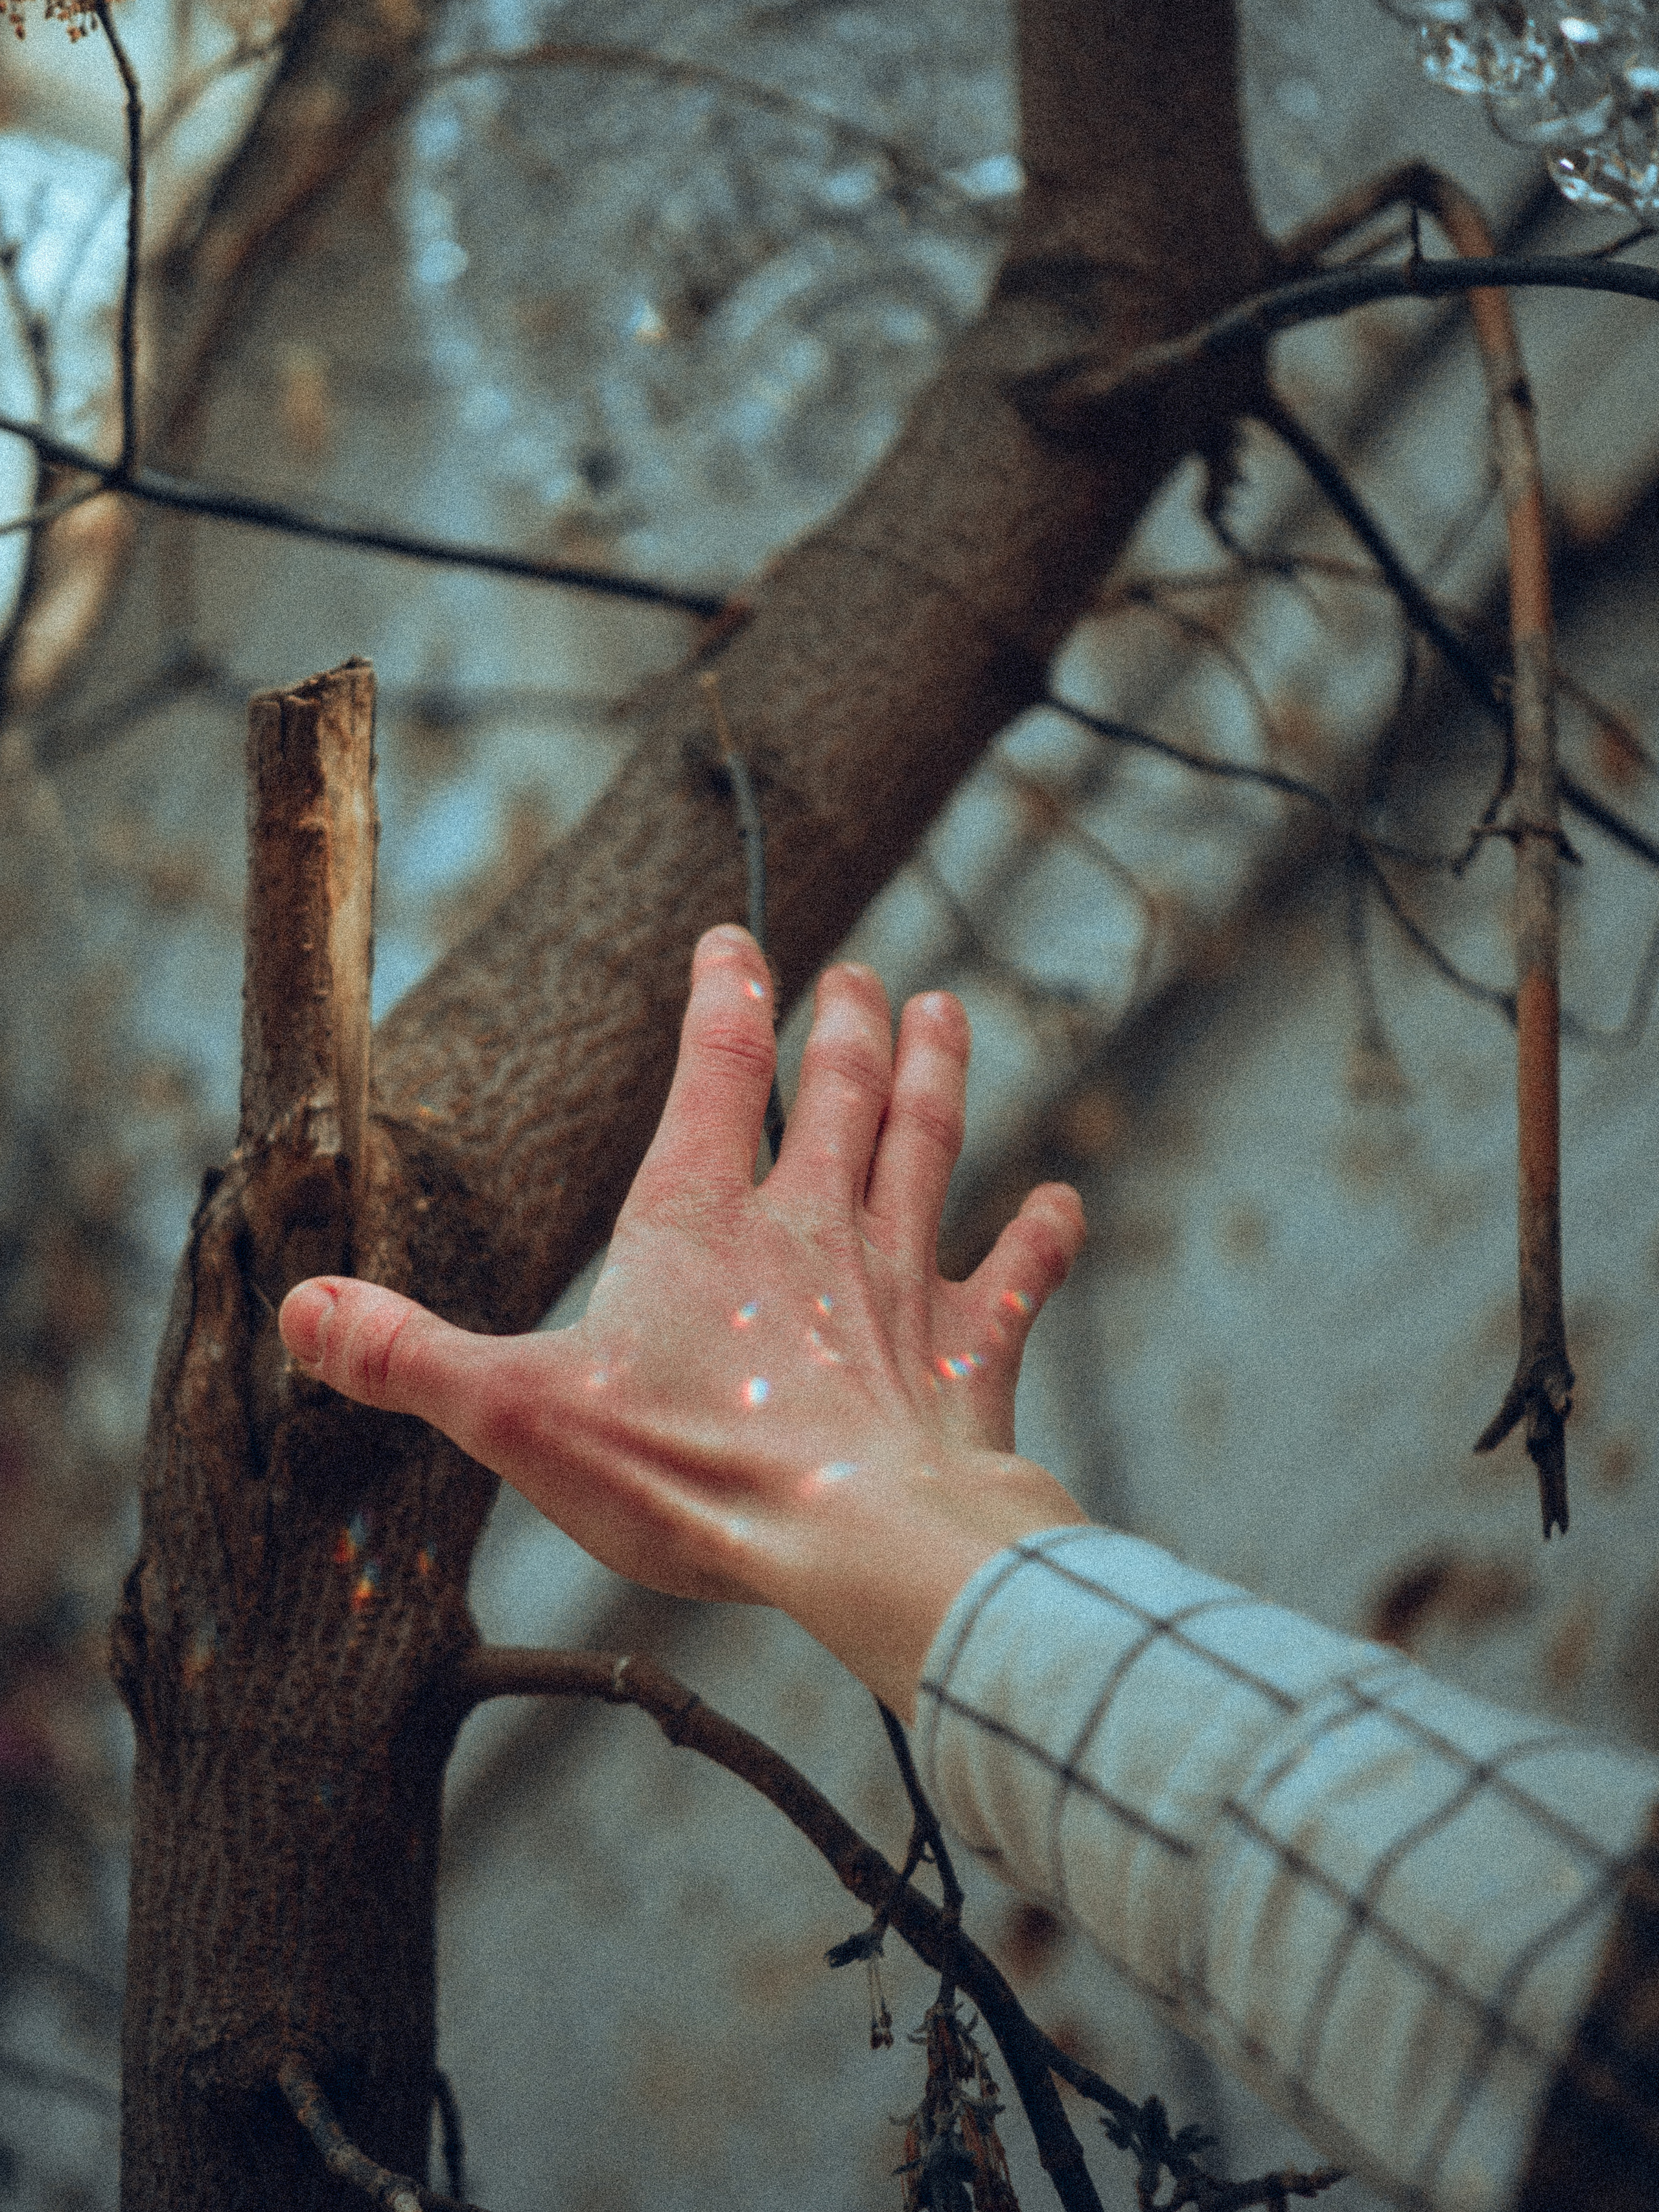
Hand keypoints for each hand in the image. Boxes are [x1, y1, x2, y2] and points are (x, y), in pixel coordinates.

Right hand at [279, 925, 1087, 1716]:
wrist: (860, 1546)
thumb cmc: (691, 1478)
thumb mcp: (518, 1418)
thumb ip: (409, 1357)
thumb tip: (298, 1308)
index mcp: (700, 1224)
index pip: (715, 1072)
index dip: (722, 998)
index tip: (733, 938)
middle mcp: (810, 1229)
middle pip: (840, 1093)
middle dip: (845, 1024)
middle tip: (861, 972)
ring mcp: (899, 1283)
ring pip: (926, 1148)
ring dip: (938, 1076)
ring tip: (944, 1011)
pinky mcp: (969, 1354)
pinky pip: (1014, 1279)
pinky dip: (1042, 1239)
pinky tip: (1066, 1203)